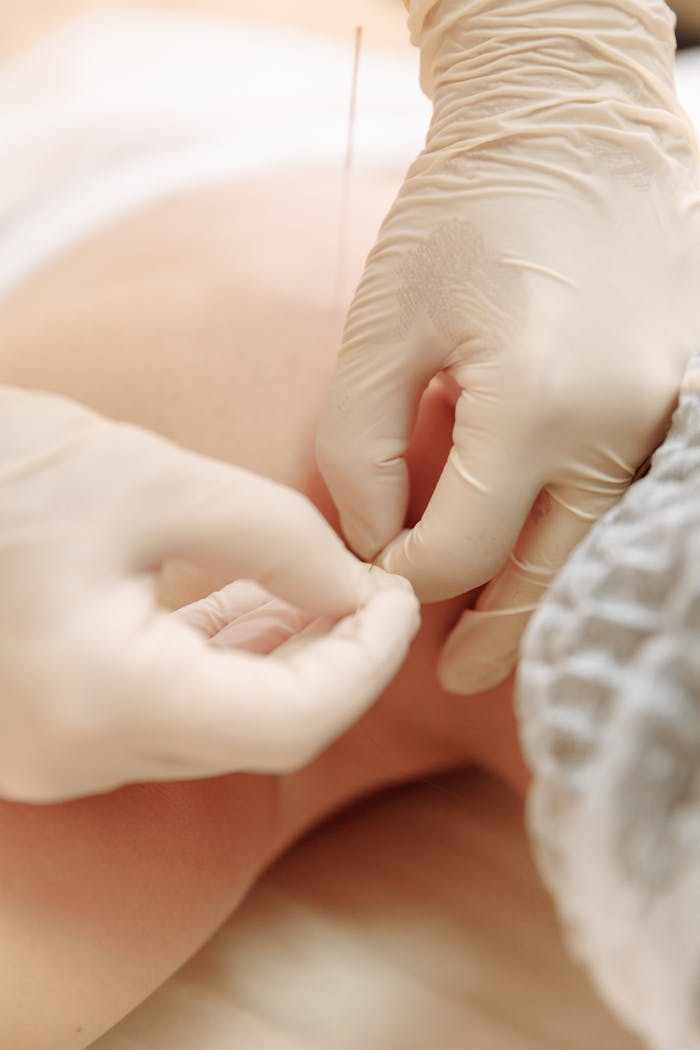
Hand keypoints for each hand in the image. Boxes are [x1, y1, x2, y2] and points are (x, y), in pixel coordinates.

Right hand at [0, 387, 418, 801]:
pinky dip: (223, 662)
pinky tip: (262, 606)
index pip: (289, 725)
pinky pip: (165, 709)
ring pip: (215, 725)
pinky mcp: (50, 726)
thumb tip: (356, 590)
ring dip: (283, 661)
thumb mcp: (149, 477)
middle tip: (376, 587)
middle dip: (334, 661)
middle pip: (257, 733)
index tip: (398, 596)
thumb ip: (275, 537)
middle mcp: (76, 752)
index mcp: (99, 698)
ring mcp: (57, 751)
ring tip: (331, 589)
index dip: (365, 664)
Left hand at [317, 0, 699, 692]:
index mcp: (535, 406)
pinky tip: (546, 557)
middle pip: (550, 575)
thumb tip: (376, 541)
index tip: (373, 570)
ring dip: (542, 596)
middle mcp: (619, 427)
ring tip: (494, 640)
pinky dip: (579, 541)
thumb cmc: (463, 217)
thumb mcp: (381, 326)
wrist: (571, 136)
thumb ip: (361, 447)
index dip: (404, 576)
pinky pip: (627, 503)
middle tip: (453, 675)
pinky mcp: (679, 405)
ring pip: (597, 548)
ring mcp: (664, 419)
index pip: (461, 549)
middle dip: (492, 630)